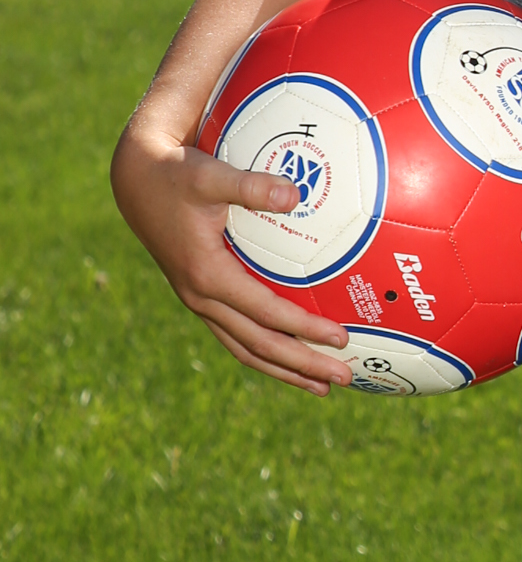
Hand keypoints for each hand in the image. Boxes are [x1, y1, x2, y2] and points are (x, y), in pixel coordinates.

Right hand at [110, 121, 353, 394]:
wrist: (137, 181)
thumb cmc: (178, 175)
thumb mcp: (211, 175)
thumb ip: (251, 185)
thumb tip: (295, 193)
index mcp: (207, 275)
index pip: (267, 313)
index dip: (305, 328)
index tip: (341, 338)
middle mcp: (202, 297)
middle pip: (259, 345)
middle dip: (303, 365)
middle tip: (345, 377)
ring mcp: (199, 301)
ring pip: (246, 348)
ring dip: (285, 369)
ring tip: (322, 386)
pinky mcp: (201, 296)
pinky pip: (237, 335)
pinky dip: (266, 351)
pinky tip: (292, 357)